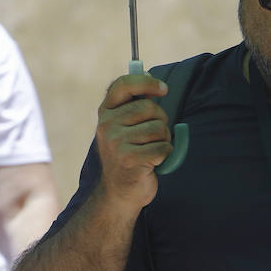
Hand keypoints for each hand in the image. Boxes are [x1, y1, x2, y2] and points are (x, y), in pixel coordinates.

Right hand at [94, 74, 172, 211]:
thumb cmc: (129, 155)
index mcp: (106, 113)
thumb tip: (150, 77)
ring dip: (163, 140)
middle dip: (161, 120)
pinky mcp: (129, 159)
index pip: (123, 84)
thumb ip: (134, 104)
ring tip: (150, 152)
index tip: (164, 89)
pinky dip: (165, 156)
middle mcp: (106, 125)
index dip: (147, 82)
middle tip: (153, 137)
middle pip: (150, 108)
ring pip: (159, 128)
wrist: (119, 194)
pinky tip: (153, 163)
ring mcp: (116, 142)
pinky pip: (163, 148)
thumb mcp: (125, 127)